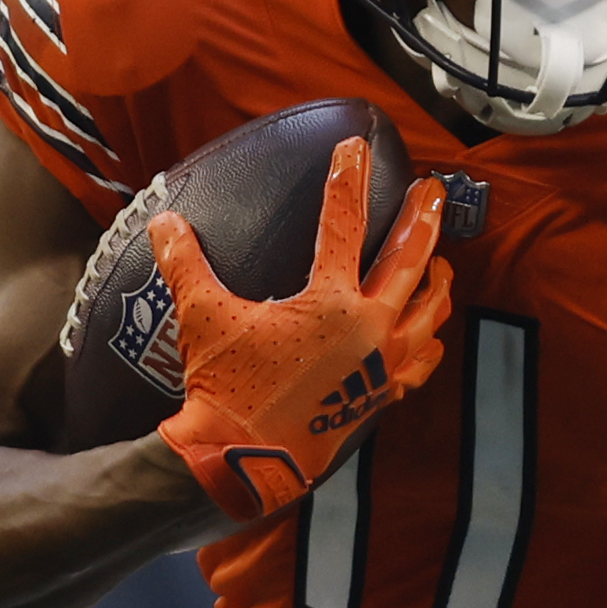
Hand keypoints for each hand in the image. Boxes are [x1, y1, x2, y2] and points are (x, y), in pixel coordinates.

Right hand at [150, 141, 452, 519]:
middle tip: (434, 191)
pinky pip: (419, 364)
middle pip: (410, 261)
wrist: (243, 460)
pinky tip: (431, 337)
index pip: (343, 224)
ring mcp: (382, 365)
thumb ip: (187, 264)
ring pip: (429, 313)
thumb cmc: (226, 388)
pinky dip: (429, 344)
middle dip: (424, 220)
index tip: (355, 147)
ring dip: (437, 282)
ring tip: (442, 262)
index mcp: (331, 303)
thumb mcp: (204, 318)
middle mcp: (370, 329)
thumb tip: (164, 223)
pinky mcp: (381, 396)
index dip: (346, 180)